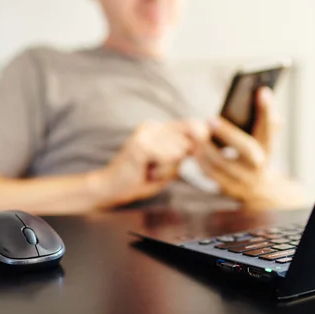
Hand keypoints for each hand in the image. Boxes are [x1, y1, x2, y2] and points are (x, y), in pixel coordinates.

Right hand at [91, 120, 206, 206]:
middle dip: (180, 161)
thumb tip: (203, 135)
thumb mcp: (170, 164)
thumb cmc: (142, 178)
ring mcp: (146, 133)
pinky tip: (147, 173)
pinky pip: (170, 158)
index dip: (200, 141)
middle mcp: (152, 125)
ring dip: (170, 168)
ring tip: (151, 171)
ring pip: (180, 150)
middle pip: (190, 140)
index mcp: (159, 127)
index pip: (193, 125)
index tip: (188, 156)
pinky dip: (162, 171)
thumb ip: (186, 150)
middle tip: (158, 169)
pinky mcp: (142, 145)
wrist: (110, 188)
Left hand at [194, 87, 301, 208]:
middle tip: (210, 119)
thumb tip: (260, 93)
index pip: (270, 127)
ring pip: (222, 163)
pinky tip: (193, 148)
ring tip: (193, 132)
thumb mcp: (263, 138)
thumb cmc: (256, 153)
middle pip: (246, 149)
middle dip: (228, 133)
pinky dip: (201, 160)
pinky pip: (211, 174)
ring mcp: (244, 179)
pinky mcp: (228, 189)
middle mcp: (258, 165)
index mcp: (267, 148)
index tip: (262, 90)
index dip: (267, 110)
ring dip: (206, 147)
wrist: (258, 190)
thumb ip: (262, 119)